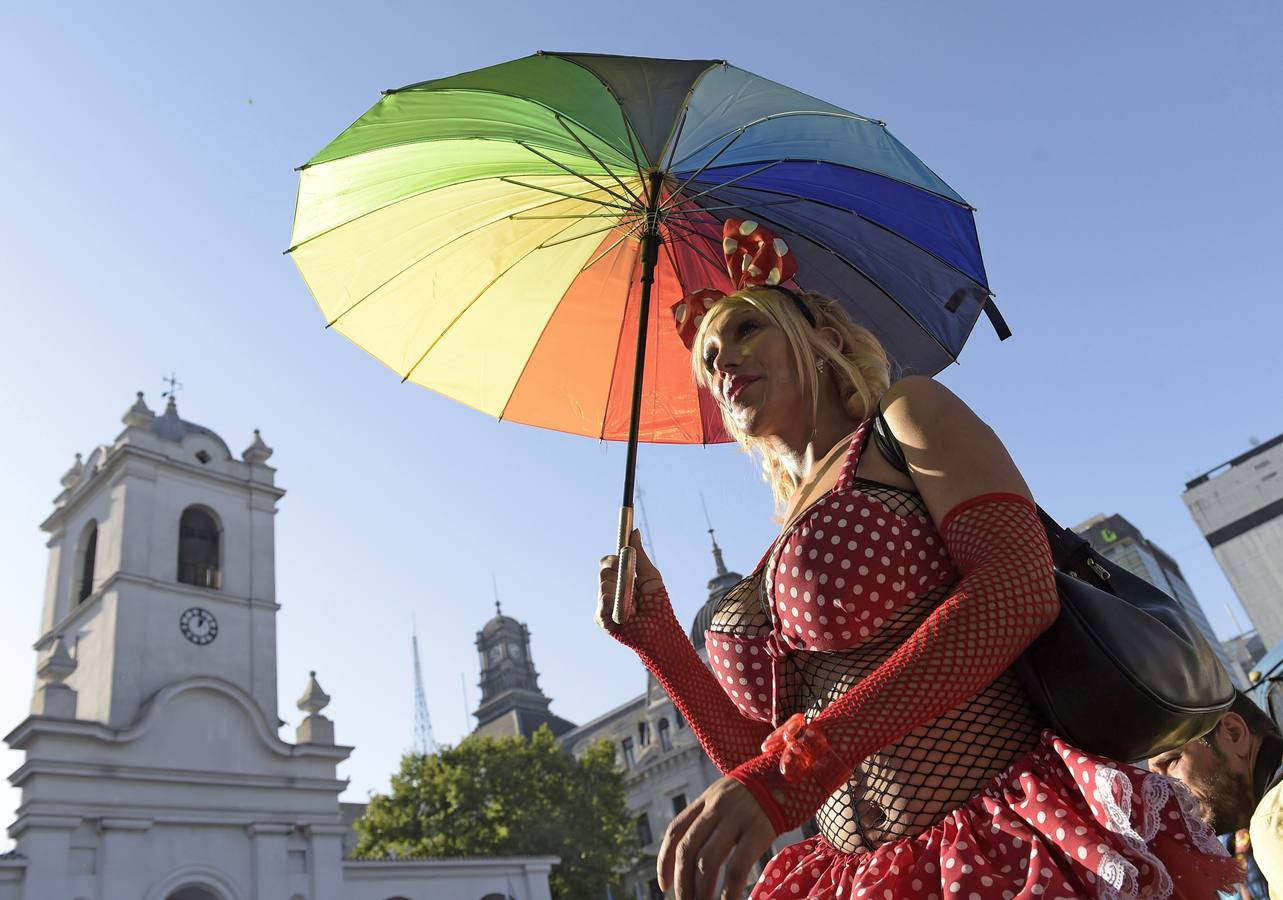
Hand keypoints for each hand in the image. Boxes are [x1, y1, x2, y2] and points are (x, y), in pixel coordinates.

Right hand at [596, 528, 662, 632]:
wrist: (662, 631)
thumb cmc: (658, 606)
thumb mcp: (650, 576)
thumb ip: (640, 555)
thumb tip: (634, 531)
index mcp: (618, 581)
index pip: (607, 562)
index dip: (615, 557)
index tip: (625, 554)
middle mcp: (607, 591)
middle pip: (603, 570)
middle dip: (621, 573)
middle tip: (635, 586)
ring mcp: (602, 605)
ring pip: (603, 583)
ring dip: (622, 590)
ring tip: (634, 604)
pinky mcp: (600, 618)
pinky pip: (603, 599)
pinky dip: (616, 602)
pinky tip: (627, 613)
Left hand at [658, 776, 775, 899]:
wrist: (795, 774)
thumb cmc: (764, 793)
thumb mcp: (732, 795)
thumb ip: (713, 817)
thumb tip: (697, 856)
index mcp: (707, 799)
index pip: (676, 830)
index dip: (664, 861)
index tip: (663, 885)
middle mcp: (717, 806)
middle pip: (687, 849)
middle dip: (682, 884)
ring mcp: (737, 817)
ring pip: (706, 861)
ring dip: (700, 892)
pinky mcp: (759, 830)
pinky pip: (736, 868)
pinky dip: (728, 893)